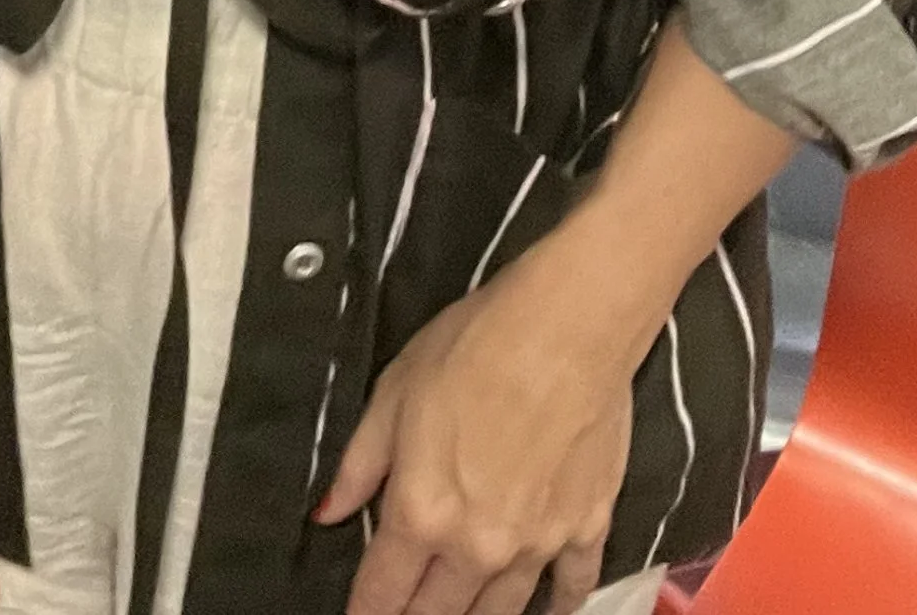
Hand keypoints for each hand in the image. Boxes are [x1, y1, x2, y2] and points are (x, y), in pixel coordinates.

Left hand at [315, 235, 643, 614]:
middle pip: (438, 612)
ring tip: (460, 614)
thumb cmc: (477, 346)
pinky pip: (571, 590)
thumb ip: (360, 464)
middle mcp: (477, 544)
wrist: (564, 330)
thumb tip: (330, 511)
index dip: (365, 611)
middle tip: (404, 612)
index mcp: (422, 512)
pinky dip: (556, 606)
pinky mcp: (585, 528)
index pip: (382, 590)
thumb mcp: (393, 393)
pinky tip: (546, 610)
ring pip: (500, 612)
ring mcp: (536, 544)